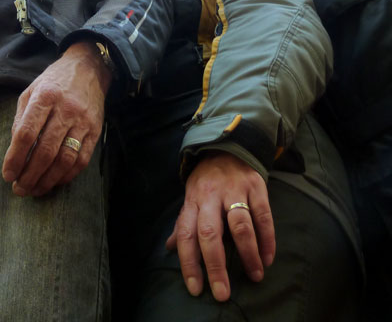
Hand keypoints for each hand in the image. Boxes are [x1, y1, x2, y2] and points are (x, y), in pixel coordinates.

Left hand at [2, 41, 111, 196]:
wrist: (89, 68)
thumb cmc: (54, 81)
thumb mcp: (31, 91)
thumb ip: (21, 119)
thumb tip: (15, 150)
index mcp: (44, 97)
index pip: (26, 133)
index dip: (15, 158)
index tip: (8, 175)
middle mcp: (65, 109)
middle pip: (45, 150)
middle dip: (29, 175)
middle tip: (19, 189)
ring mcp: (83, 121)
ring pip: (64, 159)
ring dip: (47, 180)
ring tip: (34, 190)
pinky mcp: (95, 130)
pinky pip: (82, 159)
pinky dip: (67, 175)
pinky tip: (55, 181)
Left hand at [166, 152, 274, 301]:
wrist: (229, 145)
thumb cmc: (208, 179)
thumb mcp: (191, 196)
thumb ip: (183, 222)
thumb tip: (170, 247)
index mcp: (193, 200)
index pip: (186, 234)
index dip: (189, 262)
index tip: (196, 288)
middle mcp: (211, 196)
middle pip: (210, 232)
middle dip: (216, 265)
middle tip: (223, 293)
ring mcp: (235, 190)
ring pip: (240, 225)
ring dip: (248, 254)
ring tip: (254, 276)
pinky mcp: (256, 186)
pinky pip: (263, 216)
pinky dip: (267, 239)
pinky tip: (267, 258)